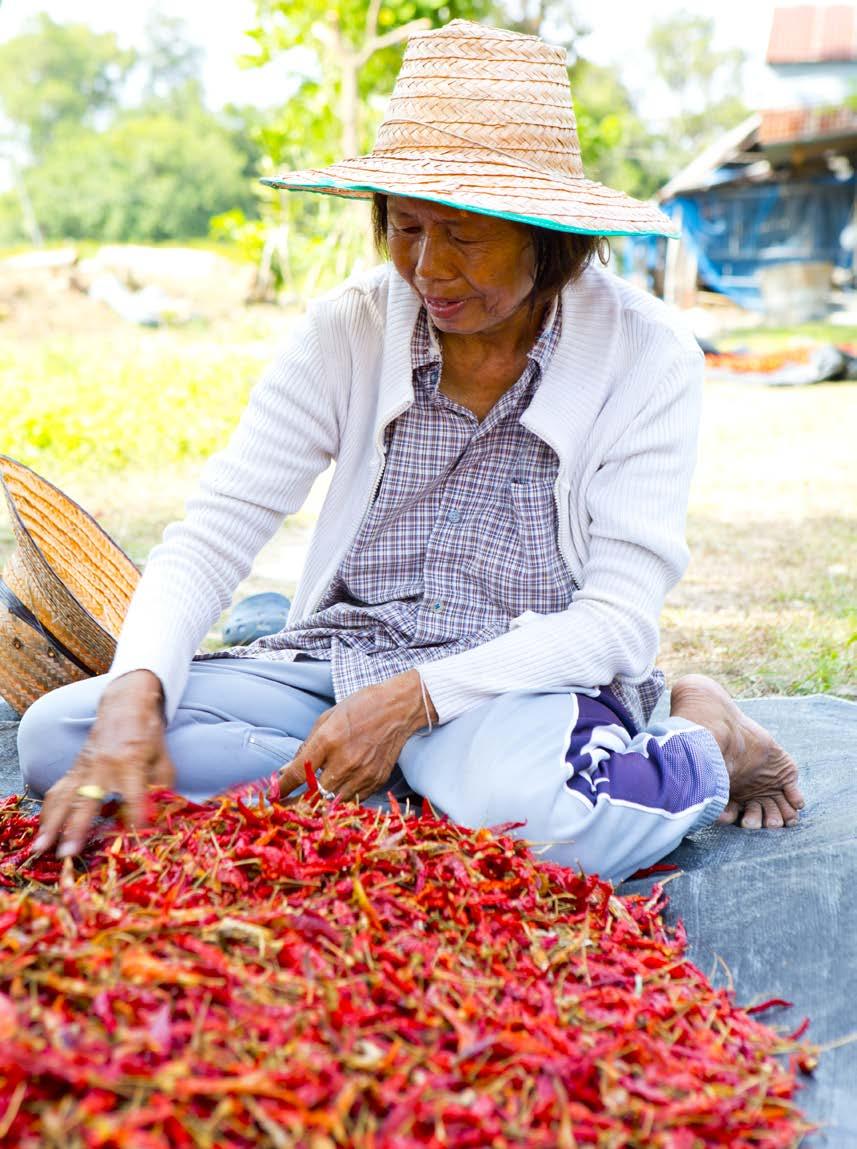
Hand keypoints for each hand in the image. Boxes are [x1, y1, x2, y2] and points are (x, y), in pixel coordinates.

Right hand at [32, 670, 173, 858]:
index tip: (136, 837)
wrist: (126, 705)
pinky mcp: (74, 768)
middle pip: (88, 800)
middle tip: (68, 854)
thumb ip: (161, 789)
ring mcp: (85, 766)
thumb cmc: (148, 736)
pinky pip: (58, 791)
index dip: (136, 817)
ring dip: (52, 824)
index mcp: (131, 762)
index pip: (134, 795)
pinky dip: (48, 812)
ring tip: (42, 847)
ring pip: (64, 798)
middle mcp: (104, 766)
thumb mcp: (163, 760)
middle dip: (77, 828)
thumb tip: (160, 818)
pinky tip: (42, 831)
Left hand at [278, 670, 434, 802]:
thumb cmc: (360, 707)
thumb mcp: (327, 719)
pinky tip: (337, 790)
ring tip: (312, 800)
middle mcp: (345, 760)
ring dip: (321, 801)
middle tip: (289, 803)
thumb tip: (287, 770)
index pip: (299, 773)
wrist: (399, 708)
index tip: (274, 795)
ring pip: (334, 801)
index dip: (283, 787)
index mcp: (329, 740)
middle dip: (299, 800)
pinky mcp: (377, 781)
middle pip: (315, 794)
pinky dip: (342, 797)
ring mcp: (363, 773)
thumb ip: (306, 747)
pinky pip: (353, 799)